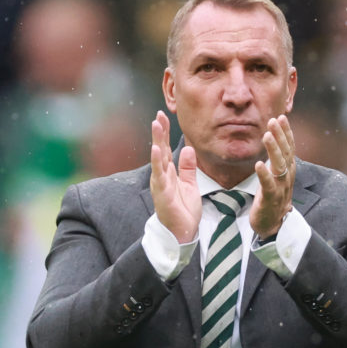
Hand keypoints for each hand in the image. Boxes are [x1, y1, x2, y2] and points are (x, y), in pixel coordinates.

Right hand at [150, 110, 200, 242]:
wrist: (182, 232)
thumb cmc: (183, 210)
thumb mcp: (190, 184)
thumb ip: (188, 168)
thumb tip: (189, 149)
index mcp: (169, 173)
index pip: (167, 148)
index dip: (165, 132)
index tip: (164, 116)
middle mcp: (162, 176)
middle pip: (161, 149)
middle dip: (159, 132)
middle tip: (159, 115)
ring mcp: (161, 184)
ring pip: (158, 159)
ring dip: (157, 141)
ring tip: (156, 125)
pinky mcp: (162, 193)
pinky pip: (160, 175)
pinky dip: (158, 161)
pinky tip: (157, 149)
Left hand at [251, 115, 294, 237]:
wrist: (273, 225)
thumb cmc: (273, 198)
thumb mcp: (277, 176)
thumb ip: (277, 160)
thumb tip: (275, 140)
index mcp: (288, 171)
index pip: (289, 148)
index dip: (286, 132)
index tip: (281, 117)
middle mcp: (287, 177)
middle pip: (286, 153)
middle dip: (280, 136)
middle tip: (273, 120)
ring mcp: (280, 188)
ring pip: (279, 166)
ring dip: (273, 150)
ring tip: (267, 136)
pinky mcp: (271, 199)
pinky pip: (268, 185)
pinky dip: (264, 174)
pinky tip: (259, 164)